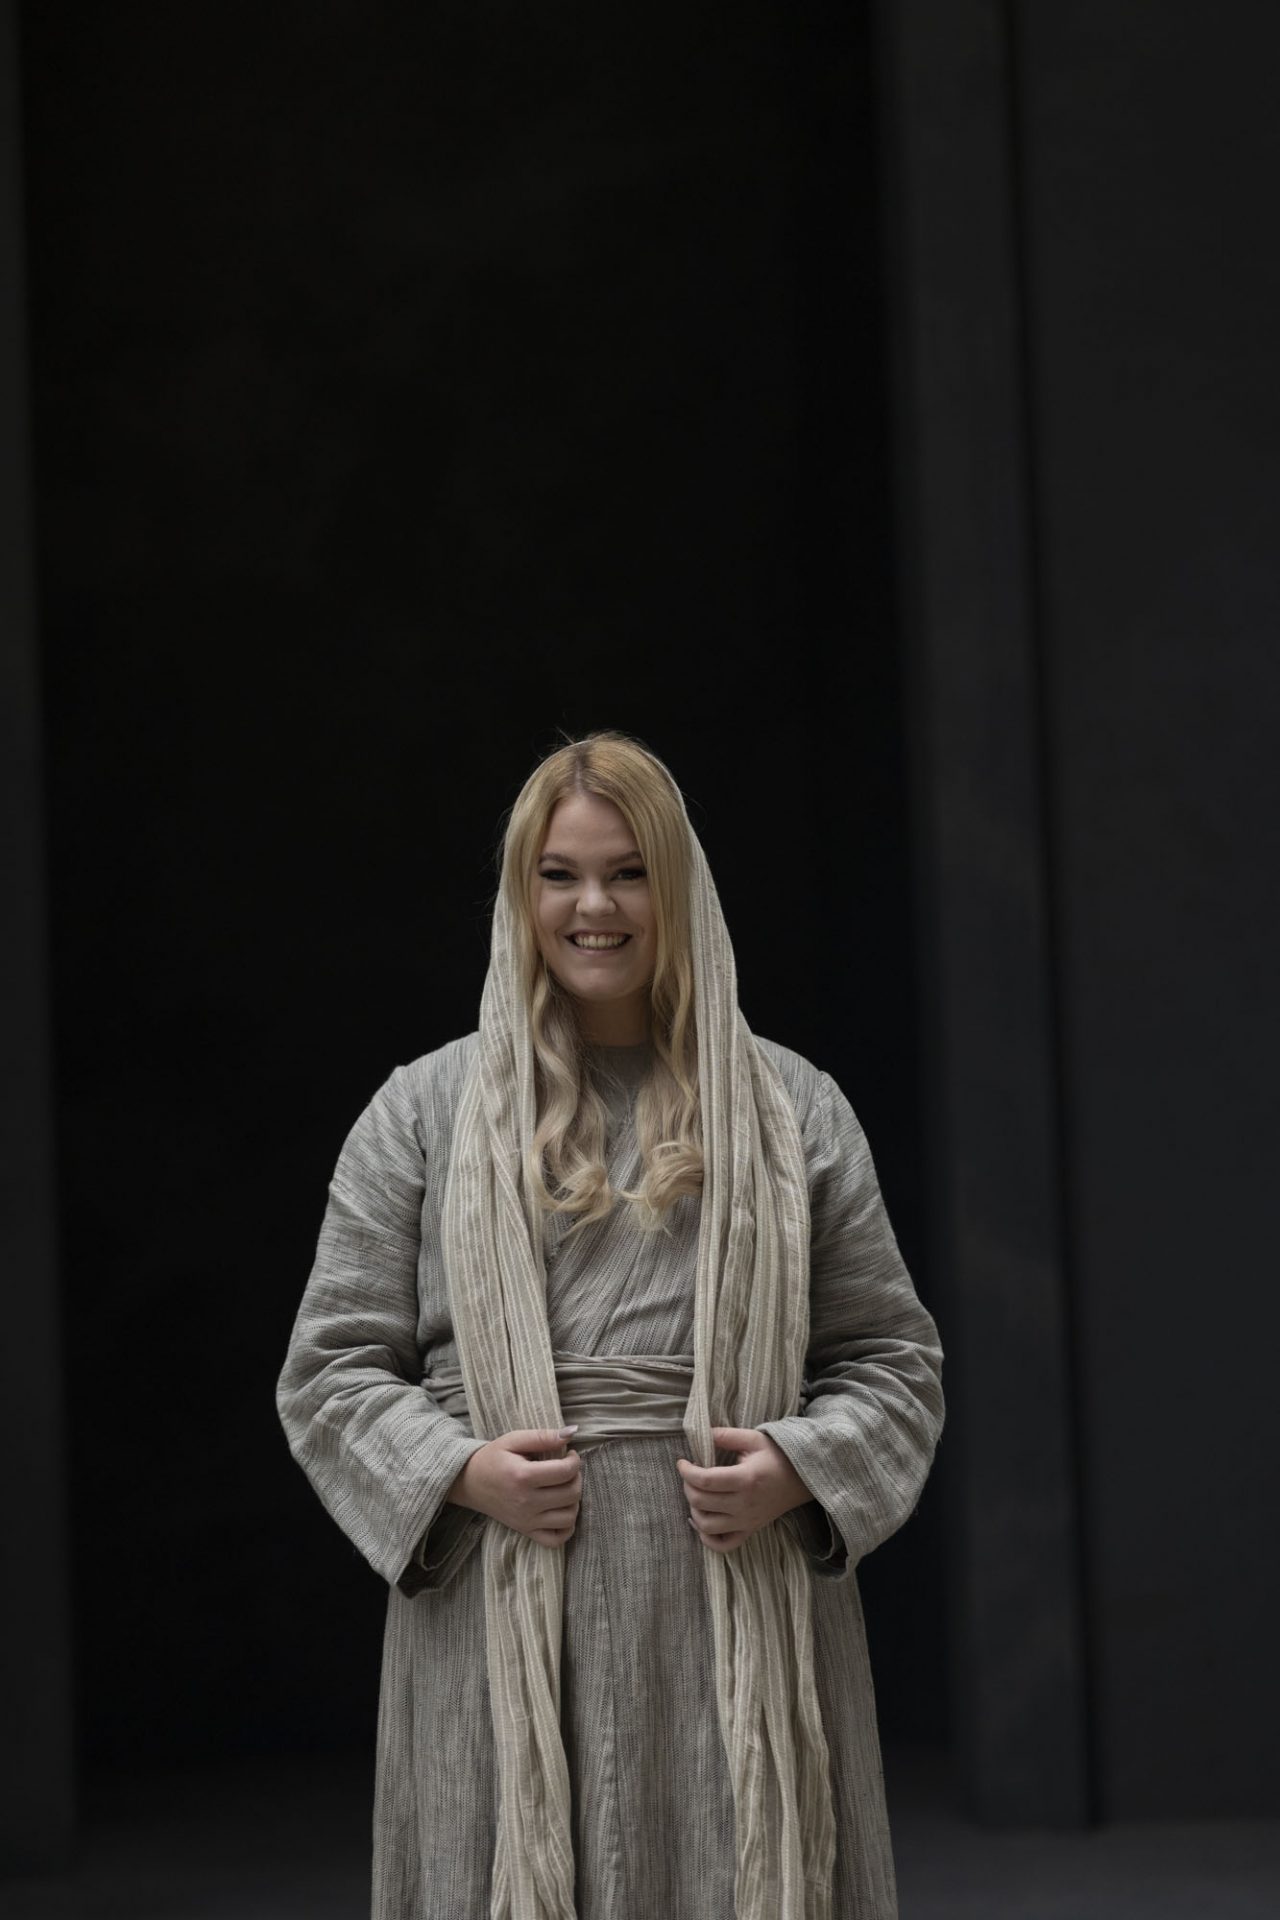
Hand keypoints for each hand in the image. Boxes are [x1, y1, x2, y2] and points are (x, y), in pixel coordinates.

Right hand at [446, 1429, 582, 1546]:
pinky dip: (566, 1527)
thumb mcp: (514, 1440)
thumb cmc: (493, 1458)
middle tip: (567, 1469)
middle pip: (571, 1494)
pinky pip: (556, 1539)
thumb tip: (572, 1432)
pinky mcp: (525, 1531)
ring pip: (569, 1517)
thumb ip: (543, 1436)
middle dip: (576, 1477)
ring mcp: (526, 1520)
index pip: (566, 1471)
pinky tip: (561, 1510)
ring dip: (574, 1501)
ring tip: (564, 1488)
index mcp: (523, 1476)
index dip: (575, 1460)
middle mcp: (526, 1502)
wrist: (469, 1483)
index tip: (569, 1454)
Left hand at [676, 1427, 814, 1552]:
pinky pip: (723, 1545)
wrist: (803, 1478)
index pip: (705, 1480)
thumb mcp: (754, 1438)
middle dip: (688, 1487)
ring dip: (694, 1510)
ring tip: (696, 1494)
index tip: (682, 1462)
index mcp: (745, 1479)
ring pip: (707, 1526)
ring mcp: (747, 1521)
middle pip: (701, 1502)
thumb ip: (726, 1436)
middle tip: (690, 1475)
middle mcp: (744, 1504)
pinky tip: (702, 1521)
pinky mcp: (750, 1530)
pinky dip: (707, 1538)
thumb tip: (702, 1435)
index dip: (686, 1471)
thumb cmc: (778, 1456)